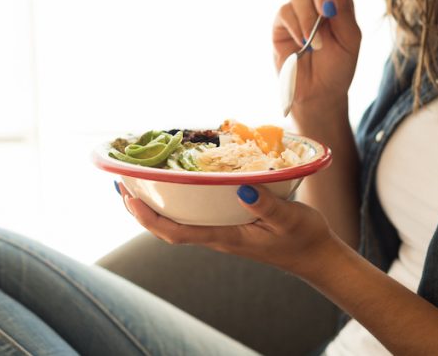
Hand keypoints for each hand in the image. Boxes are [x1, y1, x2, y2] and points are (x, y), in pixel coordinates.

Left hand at [117, 181, 344, 277]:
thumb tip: (239, 187)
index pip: (176, 233)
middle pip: (167, 227)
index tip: (130, 197)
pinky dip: (176, 200)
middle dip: (141, 208)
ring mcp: (221, 232)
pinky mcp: (228, 226)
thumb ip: (265, 205)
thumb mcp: (288, 218)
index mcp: (225, 237)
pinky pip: (192, 215)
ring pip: (177, 221)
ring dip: (155, 204)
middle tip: (121, 181)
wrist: (316, 257)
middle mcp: (217, 236)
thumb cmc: (303, 238)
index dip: (149, 217)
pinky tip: (175, 183)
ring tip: (137, 180)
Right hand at [273, 0, 361, 119]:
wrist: (320, 93)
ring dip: (309, 17)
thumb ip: (344, 10)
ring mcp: (297, 12)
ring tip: (317, 43)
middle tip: (328, 11)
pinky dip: (297, 26)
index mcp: (338, 0)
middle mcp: (316, 1)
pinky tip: (304, 44)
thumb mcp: (350, 39)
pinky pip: (285, 12)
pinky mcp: (281, 25)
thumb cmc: (338, 66)